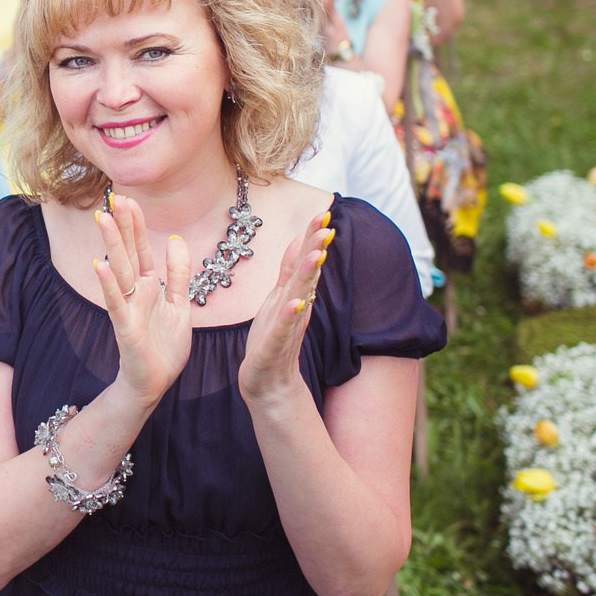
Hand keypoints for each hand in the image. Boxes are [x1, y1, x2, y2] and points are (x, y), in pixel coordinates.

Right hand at [92, 193, 192, 407]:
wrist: (156, 382)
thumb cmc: (165, 346)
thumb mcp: (180, 304)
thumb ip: (179, 274)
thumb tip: (175, 239)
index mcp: (148, 286)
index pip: (141, 249)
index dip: (136, 225)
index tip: (128, 199)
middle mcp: (135, 292)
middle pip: (128, 253)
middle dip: (123, 226)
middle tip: (114, 198)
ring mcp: (127, 308)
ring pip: (120, 271)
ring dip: (112, 246)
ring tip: (105, 220)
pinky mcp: (124, 328)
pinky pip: (116, 303)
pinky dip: (108, 285)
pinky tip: (100, 266)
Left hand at [237, 211, 334, 406]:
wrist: (268, 382)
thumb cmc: (273, 338)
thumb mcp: (281, 298)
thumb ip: (291, 271)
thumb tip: (302, 240)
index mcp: (295, 295)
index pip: (306, 262)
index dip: (313, 238)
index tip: (323, 212)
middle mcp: (295, 308)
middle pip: (308, 274)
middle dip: (316, 249)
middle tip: (327, 226)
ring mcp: (286, 326)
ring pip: (299, 296)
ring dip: (308, 276)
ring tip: (316, 255)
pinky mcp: (274, 346)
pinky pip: (282, 328)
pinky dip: (290, 314)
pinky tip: (296, 302)